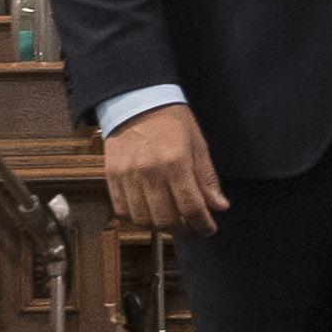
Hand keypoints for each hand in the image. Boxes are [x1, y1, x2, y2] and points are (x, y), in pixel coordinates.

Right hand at [103, 103, 225, 237]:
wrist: (136, 102)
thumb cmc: (171, 121)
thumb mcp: (198, 144)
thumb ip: (207, 178)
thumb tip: (219, 206)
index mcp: (175, 162)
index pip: (191, 207)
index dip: (203, 224)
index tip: (209, 229)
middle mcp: (149, 171)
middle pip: (166, 219)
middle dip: (183, 228)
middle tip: (190, 225)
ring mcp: (127, 175)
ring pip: (143, 219)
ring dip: (159, 224)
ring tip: (170, 217)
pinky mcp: (111, 176)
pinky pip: (122, 210)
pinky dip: (137, 216)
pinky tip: (149, 209)